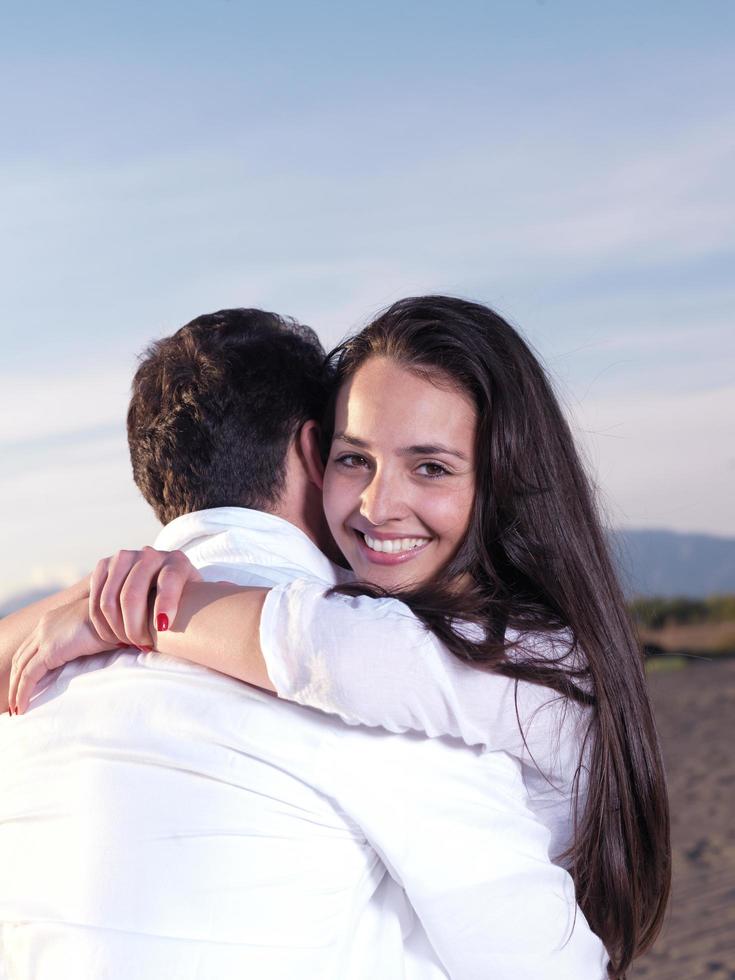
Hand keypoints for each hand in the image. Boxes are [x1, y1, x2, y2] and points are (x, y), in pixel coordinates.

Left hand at [9, 597, 111, 714]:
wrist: (120, 612)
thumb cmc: (117, 621)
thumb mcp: (97, 630)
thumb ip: (87, 642)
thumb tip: (93, 655)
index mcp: (54, 619)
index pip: (30, 646)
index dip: (24, 667)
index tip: (25, 684)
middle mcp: (44, 625)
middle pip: (21, 657)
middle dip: (15, 680)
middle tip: (14, 701)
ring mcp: (45, 637)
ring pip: (20, 668)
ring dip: (16, 690)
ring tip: (16, 709)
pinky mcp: (50, 651)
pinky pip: (29, 676)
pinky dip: (22, 693)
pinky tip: (22, 707)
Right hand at [89, 547, 202, 648]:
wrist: (154, 586)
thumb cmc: (182, 599)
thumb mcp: (197, 598)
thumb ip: (213, 597)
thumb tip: (232, 591)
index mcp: (178, 561)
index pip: (170, 579)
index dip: (165, 603)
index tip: (162, 628)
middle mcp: (151, 554)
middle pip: (133, 593)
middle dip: (134, 625)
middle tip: (140, 644)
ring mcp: (125, 556)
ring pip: (111, 597)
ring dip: (116, 626)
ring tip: (126, 641)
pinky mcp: (105, 564)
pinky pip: (96, 596)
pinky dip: (101, 619)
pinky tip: (112, 634)